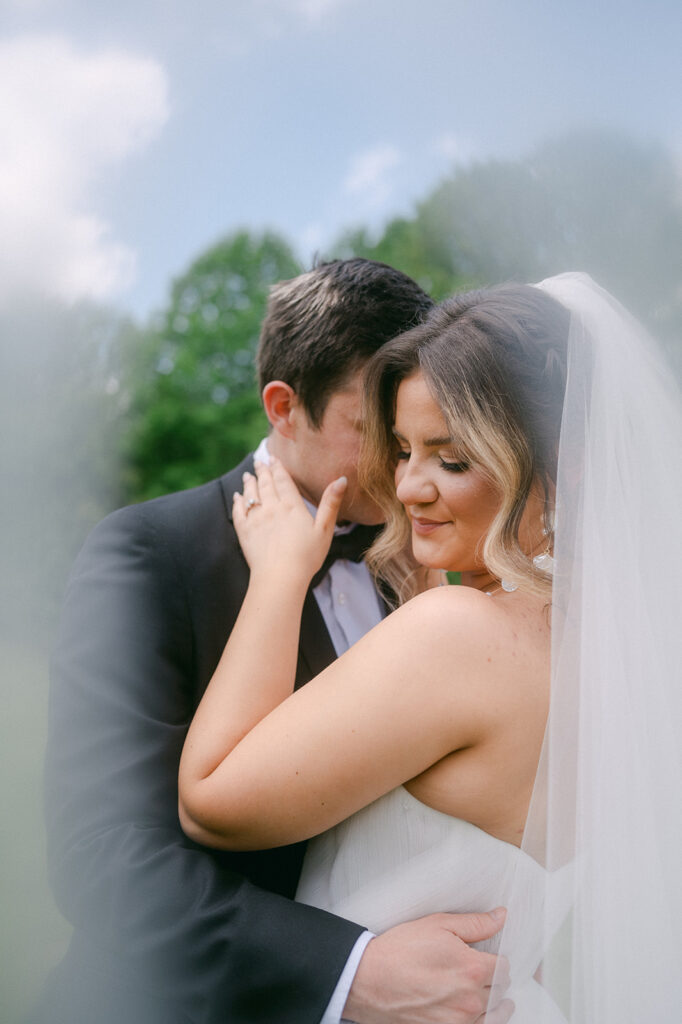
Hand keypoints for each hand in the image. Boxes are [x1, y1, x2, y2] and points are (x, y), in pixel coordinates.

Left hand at [233, 458, 346, 584]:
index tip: (274, 459)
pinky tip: (237, 497)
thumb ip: (331, 503)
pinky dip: (238, 501)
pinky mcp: (245, 531)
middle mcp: (272, 508)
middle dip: (263, 471)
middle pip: (266, 484)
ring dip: (250, 482)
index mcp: (292, 506)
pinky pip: (239, 511)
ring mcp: (256, 519)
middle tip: (259, 461)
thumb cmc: (306, 556)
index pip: (283, 481)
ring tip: (248, 474)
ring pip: (251, 494)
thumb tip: (341, 479)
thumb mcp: (325, 529)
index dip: (278, 468)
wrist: (280, 576)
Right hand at [344, 910, 512, 1023]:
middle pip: (500, 990)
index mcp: (472, 968)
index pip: (504, 966)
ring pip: (493, 1014)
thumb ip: (475, 923)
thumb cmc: (399, 951)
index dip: (496, 958)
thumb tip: (500, 917)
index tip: (487, 956)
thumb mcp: (438, 924)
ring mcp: (460, 1021)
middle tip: (480, 972)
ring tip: (485, 994)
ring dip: (492, 1002)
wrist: (368, 980)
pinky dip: (481, 1020)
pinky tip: (474, 1012)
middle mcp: (470, 999)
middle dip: (493, 979)